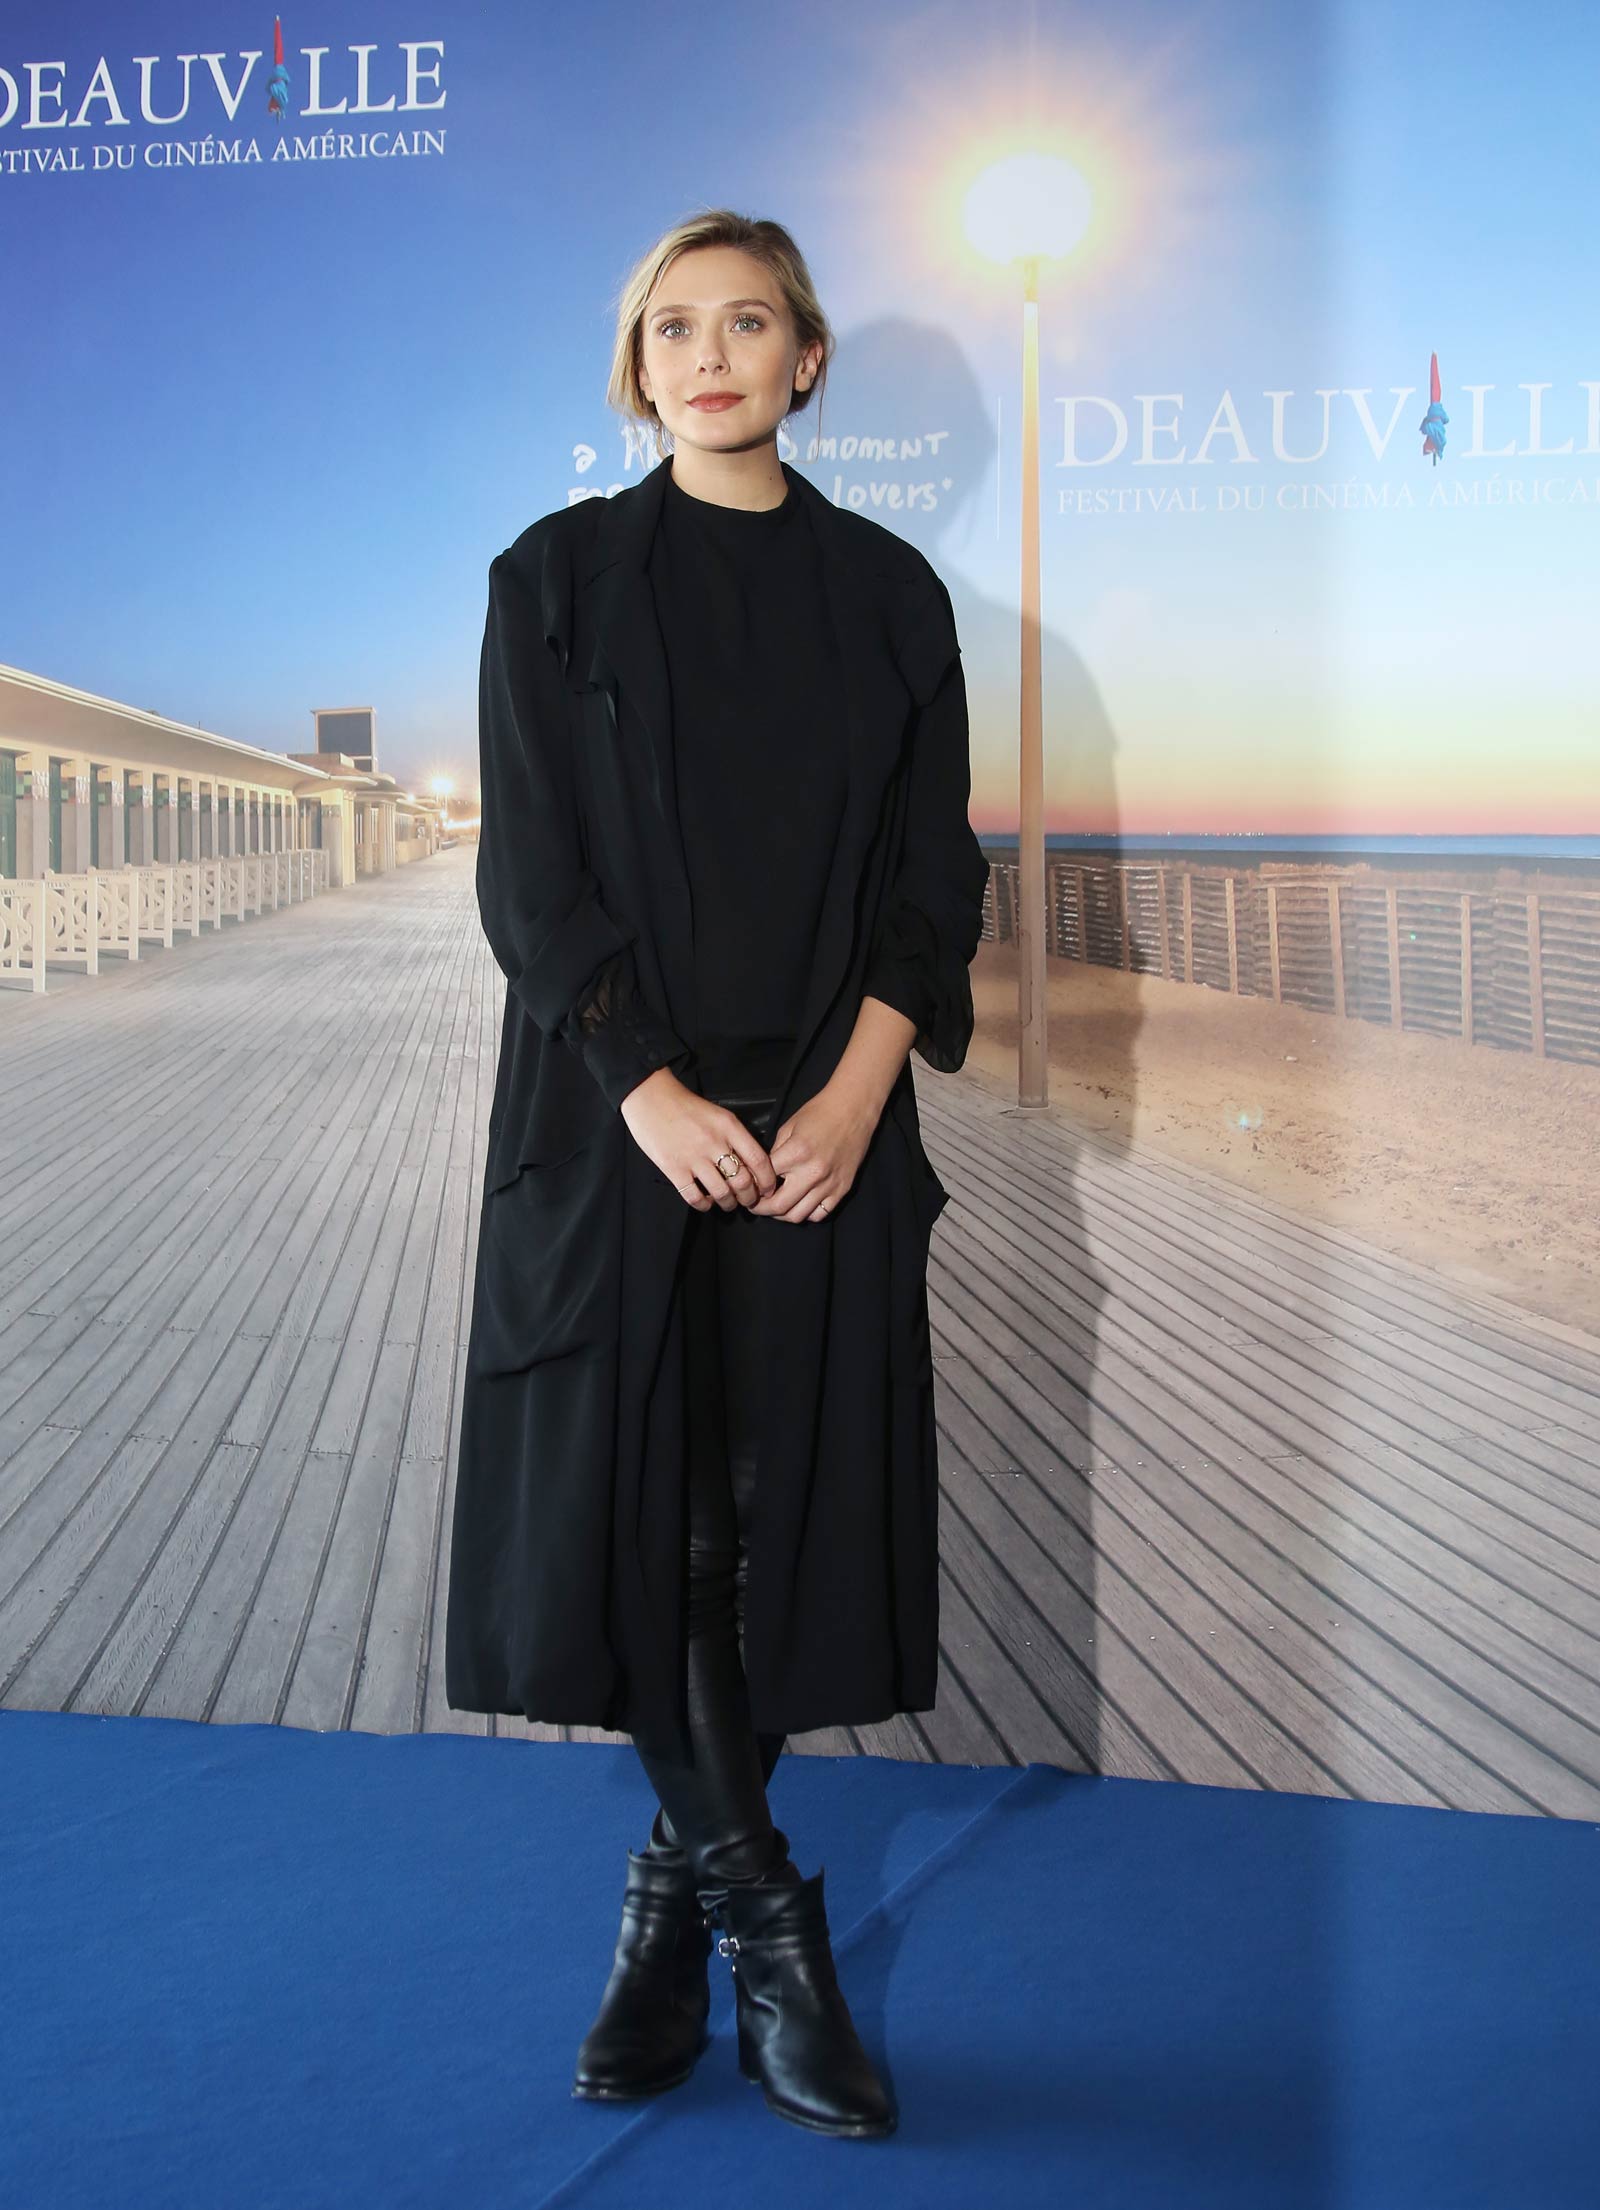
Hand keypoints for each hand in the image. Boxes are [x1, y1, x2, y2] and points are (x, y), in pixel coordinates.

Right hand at [619, 1068, 780, 1211]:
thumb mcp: (719, 1114)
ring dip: (728, 1203)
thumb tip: (751, 1164)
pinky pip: (695, 1196)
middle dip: (750, 1198)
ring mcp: (694, 1157)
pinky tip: (706, 1202)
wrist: (651, 1097)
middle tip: (748, 1201)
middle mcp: (715, 1143)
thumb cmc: (686, 1106)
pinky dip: (704, 1204)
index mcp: (729, 1126)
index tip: (767, 1190)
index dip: (767, 1181)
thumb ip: (735, 1136)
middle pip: (743, 1181)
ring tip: (728, 1203)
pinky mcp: (674, 1168)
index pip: (759, 1160)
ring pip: (722, 1193)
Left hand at [746, 1080, 880, 1223]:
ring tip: (775, 1207)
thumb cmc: (819, 1113)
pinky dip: (806, 1214)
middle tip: (754, 1205)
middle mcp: (812, 1173)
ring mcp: (829, 1184)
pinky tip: (799, 1204)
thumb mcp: (788, 1128)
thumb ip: (775, 1154)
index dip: (752, 1185)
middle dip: (761, 1208)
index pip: (764, 1180)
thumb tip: (763, 1175)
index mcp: (795, 1154)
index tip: (747, 1187)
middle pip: (778, 1206)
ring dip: (781, 1215)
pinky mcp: (842, 1189)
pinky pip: (819, 1215)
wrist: (853, 1109)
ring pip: (797, 1216)